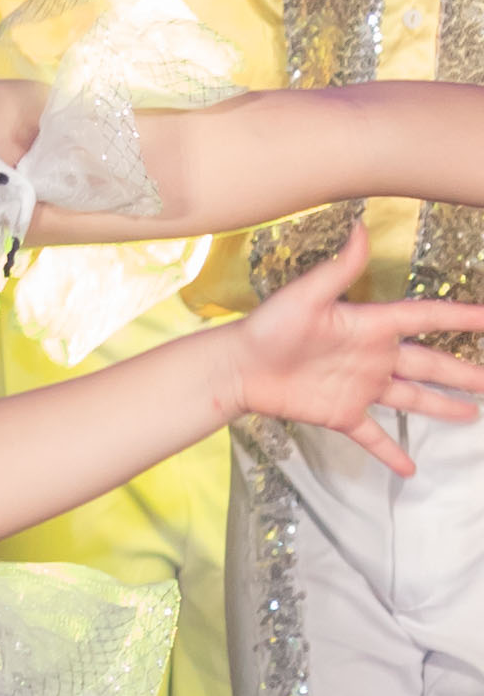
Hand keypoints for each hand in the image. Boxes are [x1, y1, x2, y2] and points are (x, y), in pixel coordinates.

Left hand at [217, 229, 483, 477]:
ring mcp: (360, 388)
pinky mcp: (341, 413)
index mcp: (369, 326)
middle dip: (463, 372)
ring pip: (412, 400)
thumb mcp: (305, 296)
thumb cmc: (268, 327)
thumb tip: (360, 226)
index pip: (424, 319)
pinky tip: (410, 468)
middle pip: (429, 365)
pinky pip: (372, 436)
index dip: (459, 317)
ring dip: (442, 407)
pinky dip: (390, 452)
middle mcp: (372, 357)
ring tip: (472, 413)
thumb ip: (338, 268)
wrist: (235, 367)